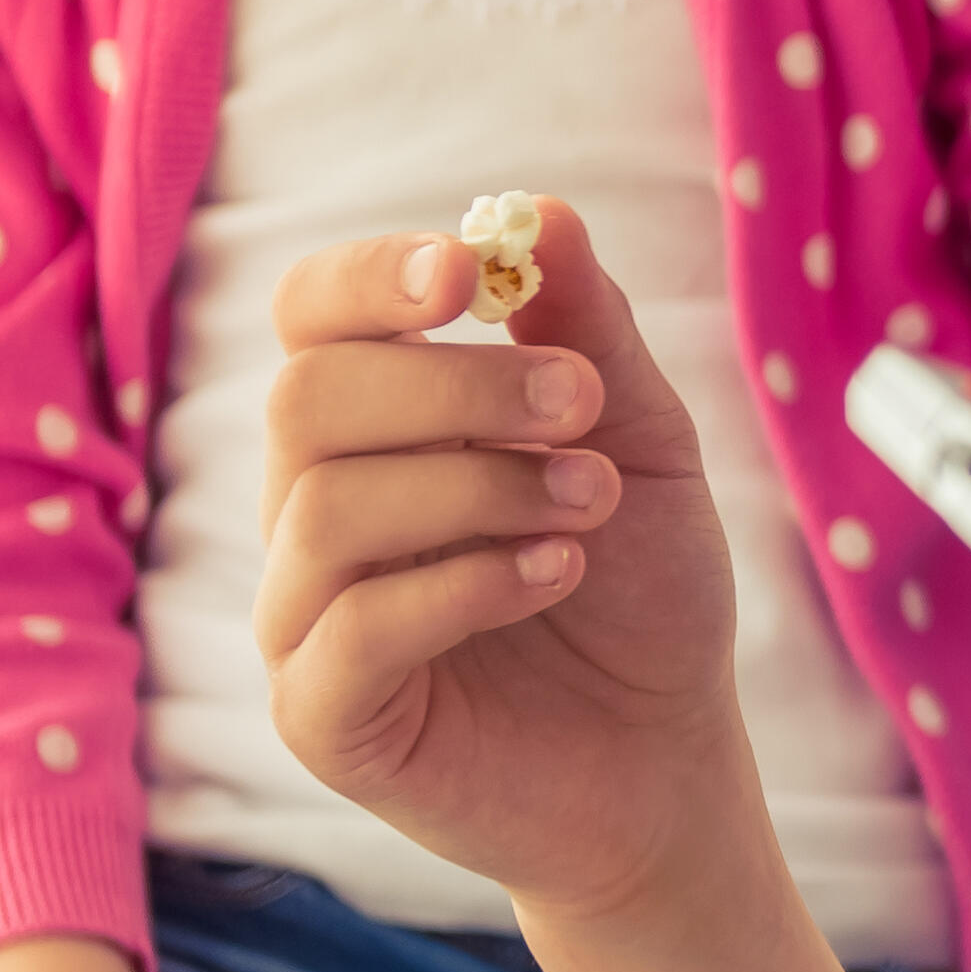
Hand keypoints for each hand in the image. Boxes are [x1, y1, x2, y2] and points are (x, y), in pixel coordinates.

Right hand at [254, 204, 750, 916]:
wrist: (669, 758)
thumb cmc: (640, 589)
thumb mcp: (640, 439)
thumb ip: (587, 333)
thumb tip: (540, 213)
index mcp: (373, 426)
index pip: (307, 318)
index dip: (367, 278)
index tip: (467, 270)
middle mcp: (310, 510)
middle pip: (307, 399)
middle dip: (456, 387)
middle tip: (581, 409)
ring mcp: (301, 619)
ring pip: (327, 509)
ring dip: (478, 488)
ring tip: (588, 504)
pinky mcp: (322, 718)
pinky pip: (349, 628)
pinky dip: (464, 585)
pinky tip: (557, 575)